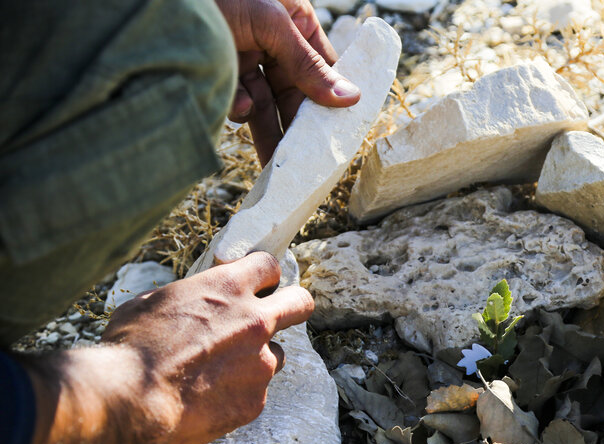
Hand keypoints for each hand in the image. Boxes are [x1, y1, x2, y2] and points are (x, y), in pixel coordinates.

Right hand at [14, 253, 313, 443]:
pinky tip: (207, 401)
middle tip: (274, 319)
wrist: (129, 399)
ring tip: (218, 373)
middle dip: (291, 307)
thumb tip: (191, 303)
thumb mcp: (152, 302)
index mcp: (229, 288)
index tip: (256, 286)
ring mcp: (261, 363)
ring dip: (256, 360)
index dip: (263, 276)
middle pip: (301, 303)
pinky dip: (237, 395)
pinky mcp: (256, 400)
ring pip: (277, 355)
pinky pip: (255, 393)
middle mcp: (256, 322)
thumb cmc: (130, 347)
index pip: (269, 266)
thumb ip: (187, 298)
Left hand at [215, 0, 360, 164]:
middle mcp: (275, 42)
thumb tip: (349, 97)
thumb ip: (306, 63)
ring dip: (270, 130)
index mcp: (296, 22)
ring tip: (275, 161)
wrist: (147, 2)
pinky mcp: (221, 72)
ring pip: (266, 104)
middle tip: (306, 160)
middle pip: (295, 93)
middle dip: (298, 125)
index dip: (333, 99)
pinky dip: (239, 109)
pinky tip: (239, 108)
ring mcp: (247, 58)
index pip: (324, 68)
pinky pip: (237, 101)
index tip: (339, 132)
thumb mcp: (270, 21)